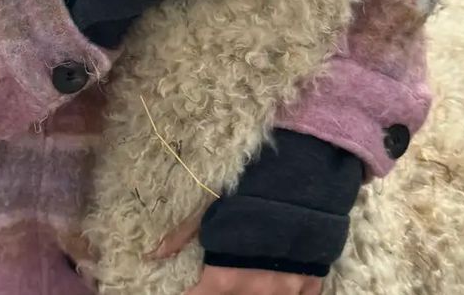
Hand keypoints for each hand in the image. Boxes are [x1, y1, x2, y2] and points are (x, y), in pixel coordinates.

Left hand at [148, 207, 324, 294]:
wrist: (303, 180)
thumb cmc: (249, 192)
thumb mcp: (208, 210)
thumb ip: (181, 237)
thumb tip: (151, 256)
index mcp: (225, 278)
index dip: (193, 294)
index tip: (193, 286)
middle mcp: (255, 290)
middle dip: (223, 292)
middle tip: (222, 278)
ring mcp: (286, 290)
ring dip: (253, 293)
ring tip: (247, 280)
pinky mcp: (312, 282)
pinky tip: (280, 284)